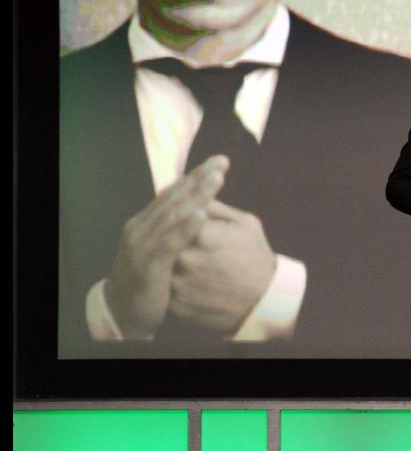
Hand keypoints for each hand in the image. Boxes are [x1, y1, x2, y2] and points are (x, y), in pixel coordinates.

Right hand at [103, 155, 227, 338]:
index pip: (174, 192)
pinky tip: (201, 214)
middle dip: (199, 178)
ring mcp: (143, 245)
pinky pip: (169, 242)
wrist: (124, 313)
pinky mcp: (148, 264)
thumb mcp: (163, 248)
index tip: (220, 161)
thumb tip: (200, 205)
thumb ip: (176, 227)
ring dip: (196, 195)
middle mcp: (141, 227)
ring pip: (172, 214)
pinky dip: (185, 226)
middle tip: (221, 162)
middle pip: (174, 197)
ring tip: (216, 179)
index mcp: (146, 221)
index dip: (196, 175)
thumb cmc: (151, 278)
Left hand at [168, 200, 276, 333]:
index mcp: (203, 234)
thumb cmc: (256, 257)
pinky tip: (182, 276)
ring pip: (161, 262)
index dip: (179, 213)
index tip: (181, 212)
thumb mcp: (246, 223)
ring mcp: (180, 283)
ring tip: (181, 257)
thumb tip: (195, 193)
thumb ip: (217, 207)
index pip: (178, 215)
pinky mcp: (177, 304)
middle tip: (178, 236)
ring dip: (165, 258)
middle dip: (170, 235)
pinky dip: (168, 279)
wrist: (263, 301)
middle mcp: (187, 258)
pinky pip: (164, 286)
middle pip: (166, 238)